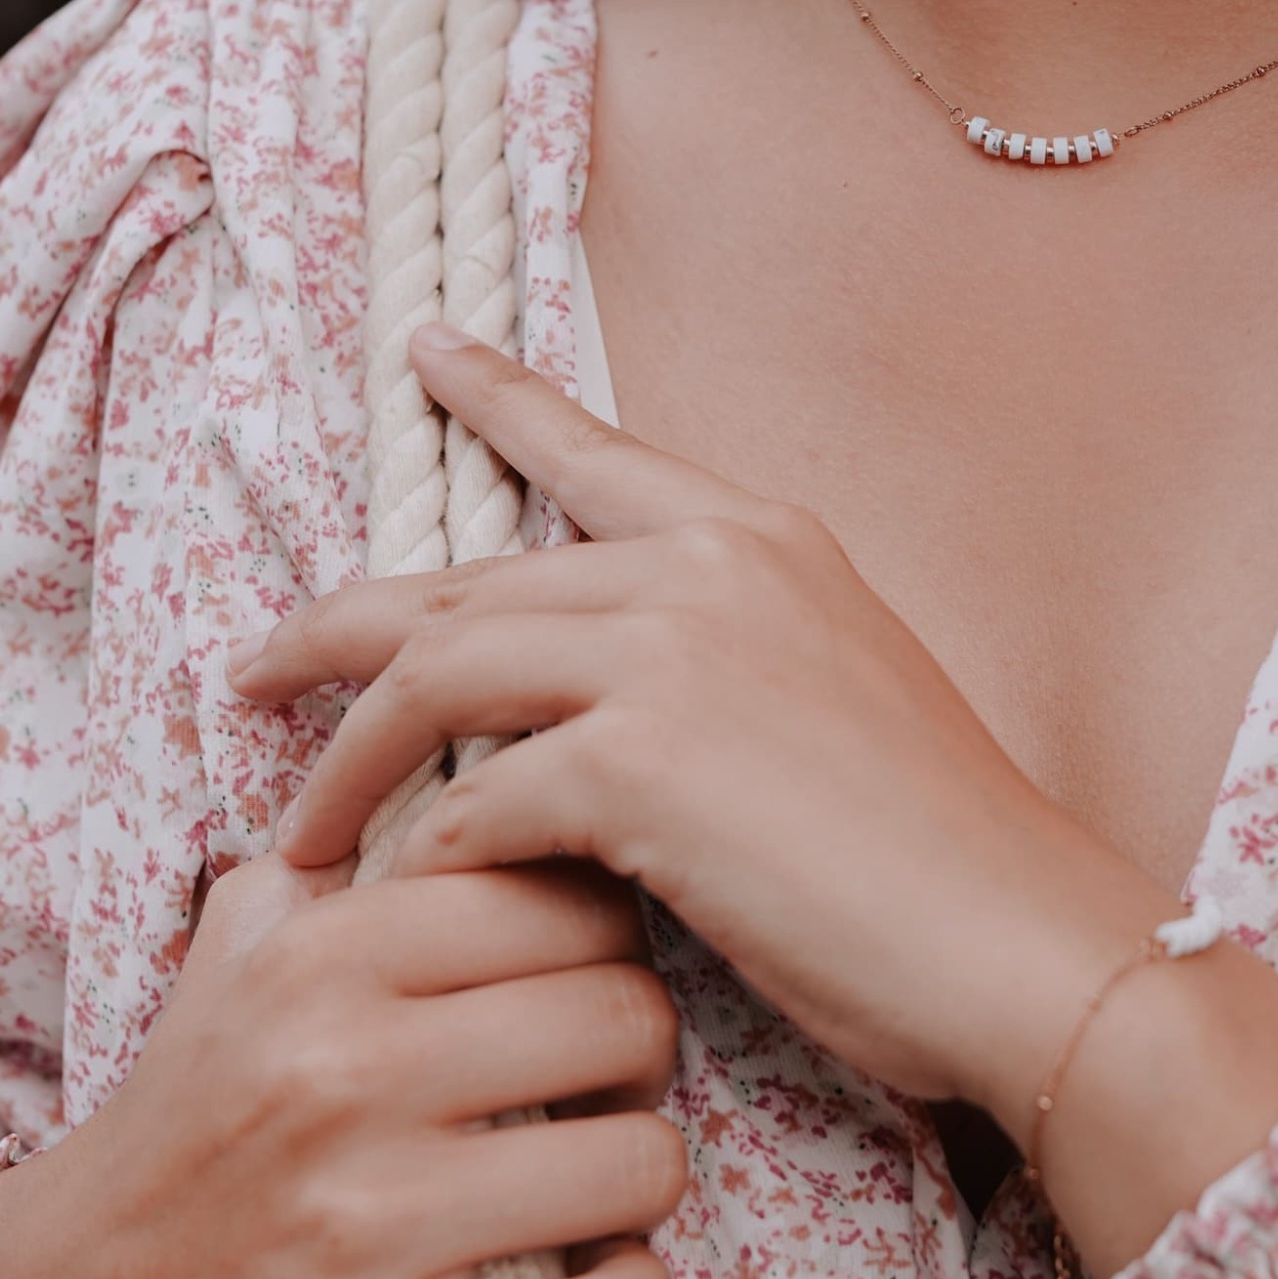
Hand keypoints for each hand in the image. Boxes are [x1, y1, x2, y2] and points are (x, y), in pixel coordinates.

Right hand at [0, 855, 686, 1278]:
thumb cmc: (205, 1096)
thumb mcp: (250, 942)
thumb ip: (361, 839)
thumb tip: (496, 738)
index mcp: (328, 956)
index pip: (572, 897)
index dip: (611, 928)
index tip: (590, 959)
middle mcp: (348, 1074)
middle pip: (629, 1015)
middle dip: (640, 1041)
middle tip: (609, 1063)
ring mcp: (374, 1218)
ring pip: (641, 1159)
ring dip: (638, 1167)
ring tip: (597, 1159)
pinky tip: (588, 1260)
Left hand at [230, 326, 1176, 1132]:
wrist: (1018, 930)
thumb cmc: (933, 843)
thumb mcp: (829, 694)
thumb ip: (713, 663)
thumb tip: (590, 706)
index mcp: (762, 537)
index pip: (594, 451)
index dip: (497, 394)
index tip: (428, 348)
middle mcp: (710, 564)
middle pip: (465, 582)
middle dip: (339, 629)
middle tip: (259, 669)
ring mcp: (675, 650)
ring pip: (439, 675)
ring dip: (350, 760)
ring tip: (294, 826)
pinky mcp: (644, 758)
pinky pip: (478, 804)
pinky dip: (430, 858)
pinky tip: (418, 900)